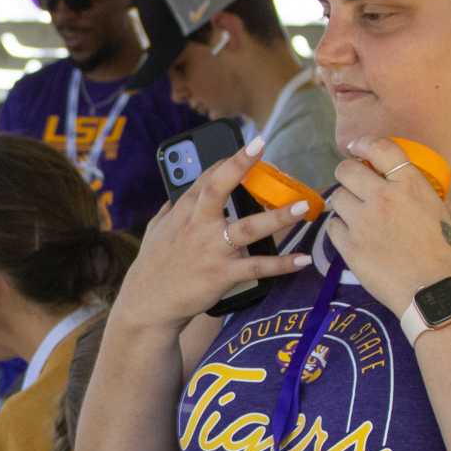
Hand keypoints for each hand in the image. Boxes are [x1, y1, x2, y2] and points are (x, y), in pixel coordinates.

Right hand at [111, 137, 313, 332]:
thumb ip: (169, 211)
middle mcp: (198, 226)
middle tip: (262, 147)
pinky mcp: (222, 274)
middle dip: (239, 166)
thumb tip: (177, 195)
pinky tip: (302, 259)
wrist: (148, 304)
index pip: (206, 177)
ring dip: (277, 217)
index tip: (253, 146)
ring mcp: (212, 250)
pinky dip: (282, 264)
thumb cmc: (152, 266)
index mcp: (183, 212)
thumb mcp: (155, 231)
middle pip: (218, 189)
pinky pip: (257, 267)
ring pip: (248, 228)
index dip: (230, 160)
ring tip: (302, 206)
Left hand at [326, 136, 450, 316]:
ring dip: (344, 202)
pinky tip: (351, 235)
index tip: (357, 147)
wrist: (432, 291)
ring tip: (354, 213)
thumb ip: (434, 195)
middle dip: (347, 173)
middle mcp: (382, 198)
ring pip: (336, 197)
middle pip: (347, 170)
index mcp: (410, 186)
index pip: (380, 149)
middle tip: (352, 182)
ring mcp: (362, 221)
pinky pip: (333, 226)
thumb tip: (429, 187)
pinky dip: (339, 228)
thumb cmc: (447, 255)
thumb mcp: (449, 215)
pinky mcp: (348, 245)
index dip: (364, 144)